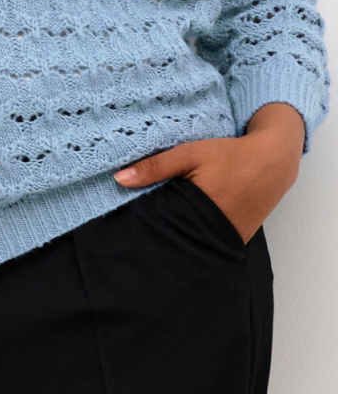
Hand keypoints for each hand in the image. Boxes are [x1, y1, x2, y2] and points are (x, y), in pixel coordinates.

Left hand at [112, 103, 305, 243]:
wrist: (273, 161)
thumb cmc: (231, 155)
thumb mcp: (190, 154)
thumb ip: (155, 166)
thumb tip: (119, 178)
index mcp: (198, 210)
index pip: (160, 227)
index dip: (142, 225)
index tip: (121, 224)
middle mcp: (211, 230)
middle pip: (173, 237)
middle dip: (156, 233)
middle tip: (134, 226)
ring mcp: (225, 238)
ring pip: (189, 240)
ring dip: (175, 232)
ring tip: (156, 224)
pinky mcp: (233, 238)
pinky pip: (205, 238)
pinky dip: (192, 231)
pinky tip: (183, 221)